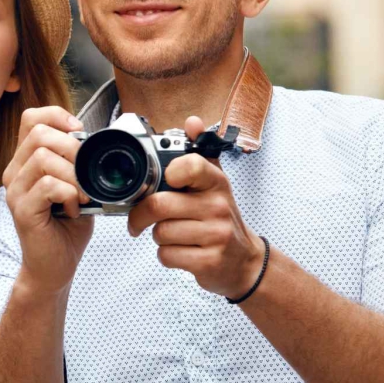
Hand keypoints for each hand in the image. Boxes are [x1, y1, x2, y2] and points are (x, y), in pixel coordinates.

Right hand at [2, 106, 93, 296]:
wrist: (54, 268)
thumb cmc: (66, 228)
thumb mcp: (76, 186)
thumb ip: (78, 163)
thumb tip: (97, 142)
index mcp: (26, 162)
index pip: (31, 118)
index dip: (57, 116)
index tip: (79, 132)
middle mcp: (14, 173)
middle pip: (39, 134)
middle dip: (73, 148)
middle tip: (87, 173)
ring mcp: (15, 191)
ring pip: (43, 158)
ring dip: (73, 175)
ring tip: (82, 196)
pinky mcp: (22, 210)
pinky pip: (48, 186)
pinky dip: (69, 194)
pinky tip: (74, 209)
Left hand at [126, 115, 264, 297]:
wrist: (244, 261)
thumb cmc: (221, 219)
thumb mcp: (215, 184)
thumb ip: (200, 153)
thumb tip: (192, 121)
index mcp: (215, 183)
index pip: (189, 166)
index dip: (169, 172)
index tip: (164, 182)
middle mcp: (218, 206)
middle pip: (159, 205)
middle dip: (140, 215)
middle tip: (139, 220)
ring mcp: (215, 235)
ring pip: (160, 233)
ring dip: (157, 237)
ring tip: (171, 235)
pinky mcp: (209, 261)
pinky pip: (167, 255)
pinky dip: (166, 256)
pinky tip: (181, 251)